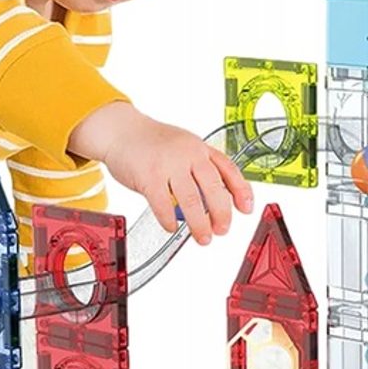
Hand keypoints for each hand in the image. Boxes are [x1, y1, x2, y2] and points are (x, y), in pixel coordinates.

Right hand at [69, 102, 252, 243]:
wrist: (121, 131)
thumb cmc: (152, 143)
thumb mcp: (184, 147)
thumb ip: (199, 168)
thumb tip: (214, 200)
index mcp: (200, 148)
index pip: (229, 170)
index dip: (241, 191)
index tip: (246, 209)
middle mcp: (188, 154)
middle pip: (214, 188)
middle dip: (222, 214)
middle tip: (222, 230)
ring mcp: (169, 164)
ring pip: (192, 201)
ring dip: (199, 224)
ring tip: (203, 238)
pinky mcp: (148, 175)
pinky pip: (163, 204)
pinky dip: (169, 220)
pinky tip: (171, 227)